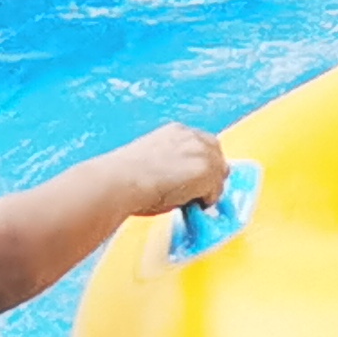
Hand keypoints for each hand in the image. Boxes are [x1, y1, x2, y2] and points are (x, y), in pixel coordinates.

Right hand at [109, 125, 228, 217]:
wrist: (118, 181)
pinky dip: (206, 200)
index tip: (196, 176)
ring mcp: (202, 153)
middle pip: (217, 156)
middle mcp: (193, 137)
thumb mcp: (152, 157)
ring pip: (219, 174)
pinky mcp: (206, 171)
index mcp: (177, 131)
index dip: (202, 162)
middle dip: (211, 174)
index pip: (204, 144)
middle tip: (198, 192)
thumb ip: (172, 161)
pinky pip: (215, 191)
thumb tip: (180, 180)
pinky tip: (189, 206)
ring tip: (192, 201)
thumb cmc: (124, 176)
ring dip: (209, 188)